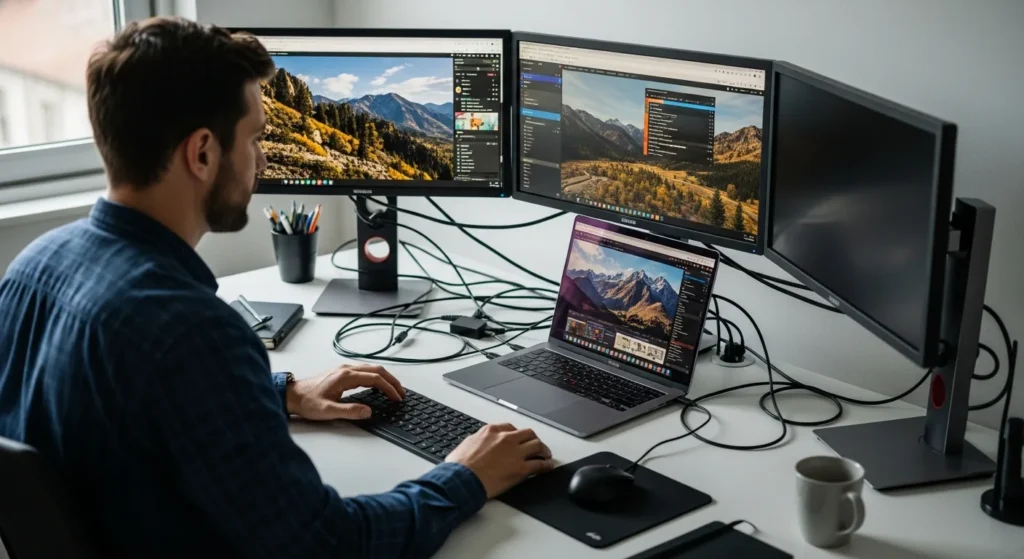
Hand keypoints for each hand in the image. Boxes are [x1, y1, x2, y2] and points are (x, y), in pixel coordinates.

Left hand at [285, 364, 404, 420]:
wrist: (292, 395)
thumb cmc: (307, 402)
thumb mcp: (328, 411)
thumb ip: (349, 411)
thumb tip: (368, 411)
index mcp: (345, 377)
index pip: (375, 378)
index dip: (388, 388)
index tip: (397, 397)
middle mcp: (346, 370)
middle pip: (377, 370)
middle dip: (392, 381)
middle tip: (402, 393)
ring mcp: (344, 370)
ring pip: (372, 369)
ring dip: (385, 378)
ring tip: (394, 389)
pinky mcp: (342, 373)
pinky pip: (365, 371)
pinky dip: (377, 377)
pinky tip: (378, 385)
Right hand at [446, 423, 554, 497]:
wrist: (461, 480)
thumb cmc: (459, 467)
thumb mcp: (466, 445)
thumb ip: (477, 442)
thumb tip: (477, 445)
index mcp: (491, 431)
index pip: (510, 428)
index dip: (517, 434)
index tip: (519, 439)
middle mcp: (505, 439)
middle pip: (528, 434)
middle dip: (533, 439)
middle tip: (536, 445)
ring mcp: (515, 453)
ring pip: (537, 445)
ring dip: (543, 450)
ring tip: (546, 455)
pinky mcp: (520, 469)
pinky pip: (539, 465)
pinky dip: (546, 465)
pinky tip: (548, 467)